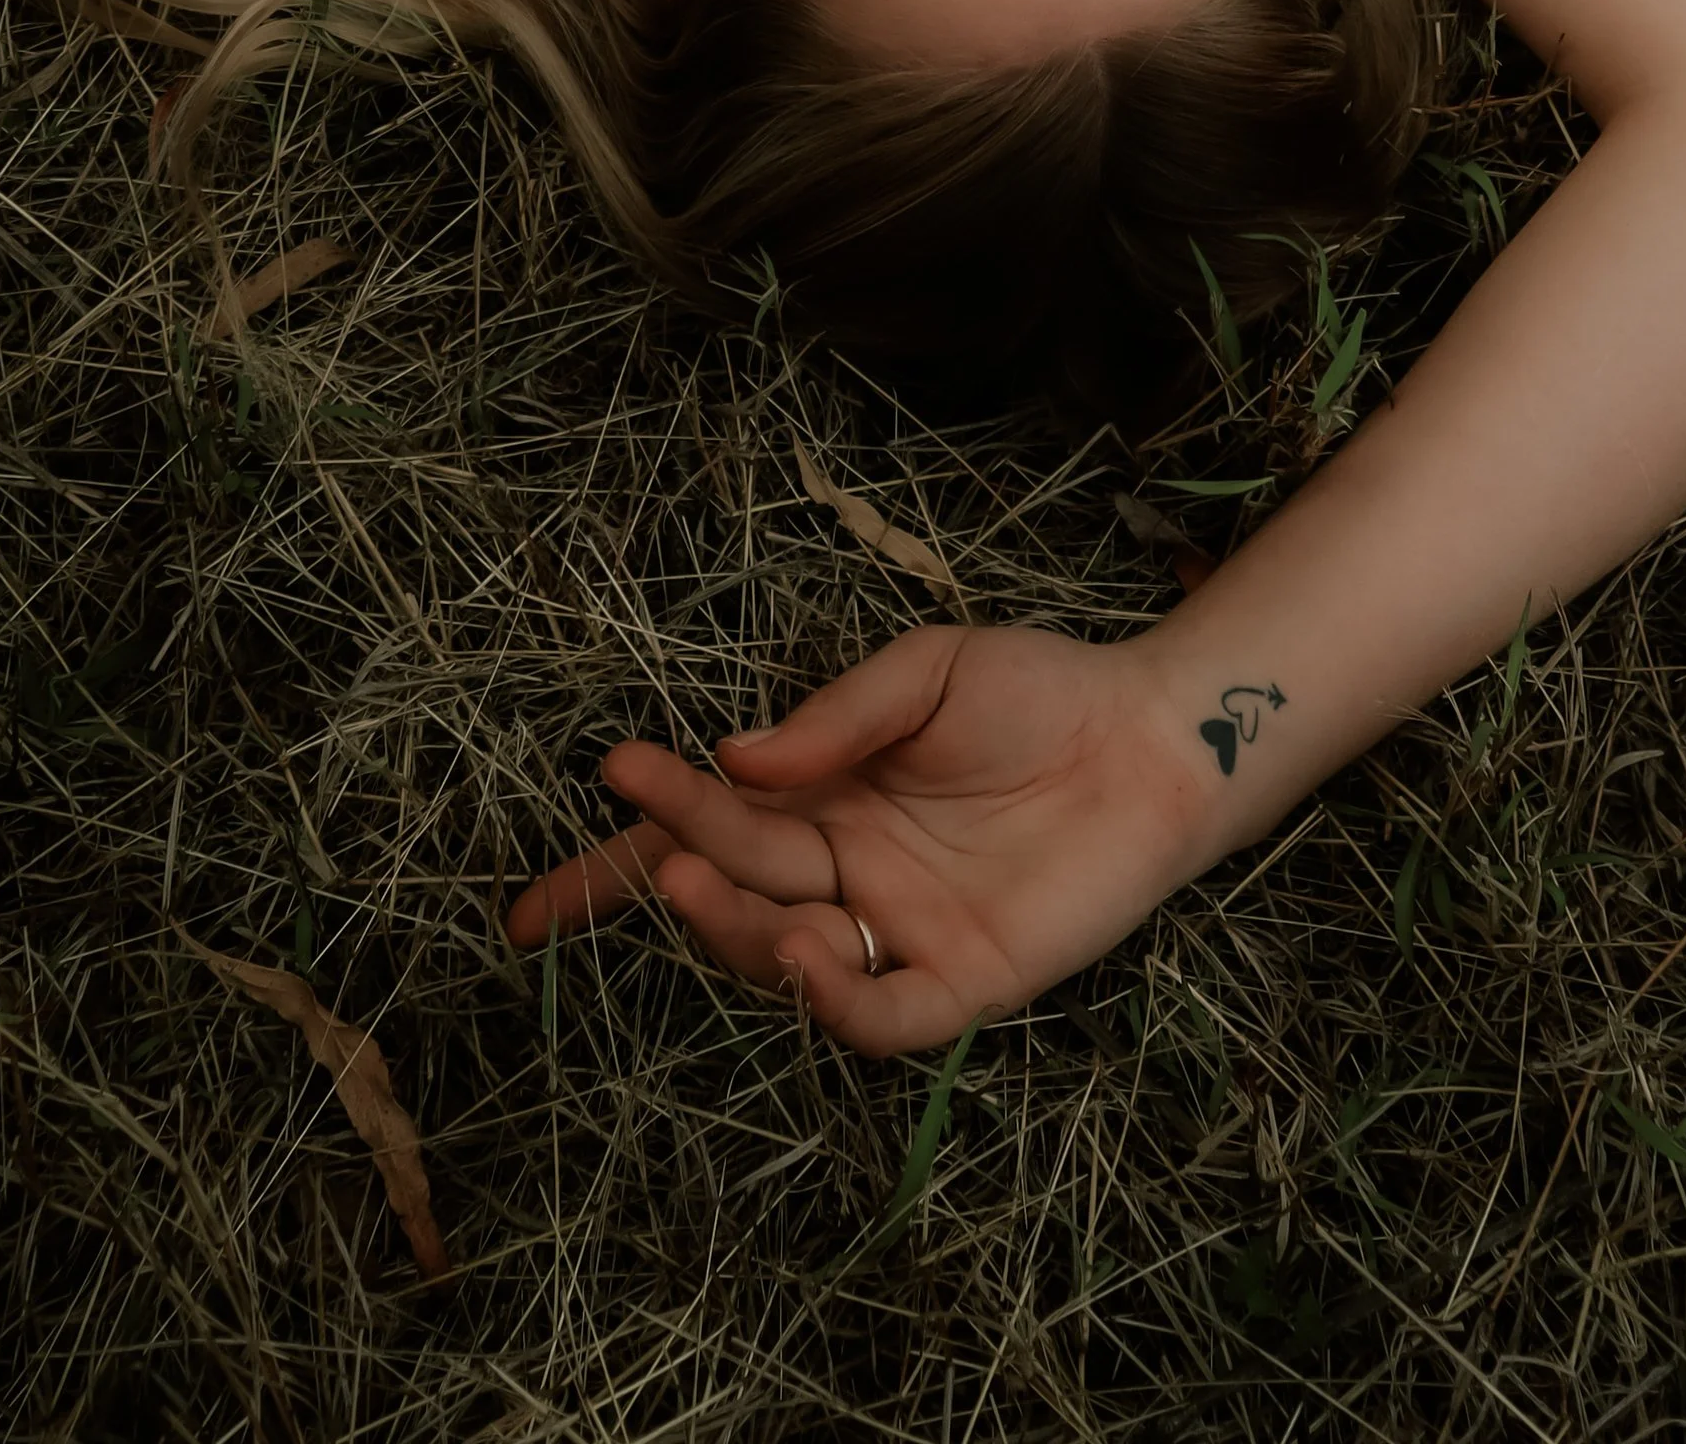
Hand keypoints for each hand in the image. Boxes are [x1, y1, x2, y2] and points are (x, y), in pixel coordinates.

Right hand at [505, 623, 1207, 1054]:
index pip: (698, 841)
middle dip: (675, 856)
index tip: (532, 901)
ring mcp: (899, 932)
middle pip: (733, 884)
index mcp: (821, 801)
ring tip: (702, 876)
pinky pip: (885, 1017)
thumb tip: (735, 759)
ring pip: (787, 956)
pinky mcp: (965, 979)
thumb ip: (834, 719)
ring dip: (735, 928)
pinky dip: (836, 1005)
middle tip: (645, 812)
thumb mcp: (926, 670)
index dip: (615, 873)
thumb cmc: (1039, 692)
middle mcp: (845, 875)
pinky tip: (808, 959)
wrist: (1153, 736)